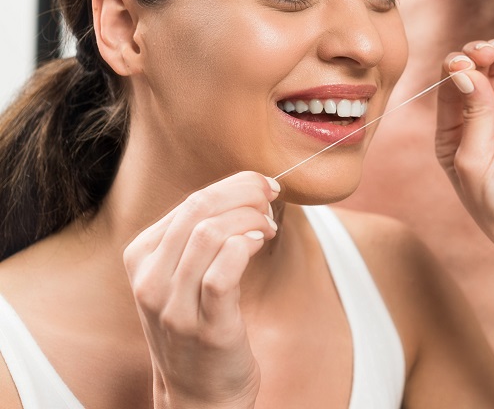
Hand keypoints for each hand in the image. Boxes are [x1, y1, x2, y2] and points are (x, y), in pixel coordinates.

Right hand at [123, 171, 278, 408]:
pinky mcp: (204, 326)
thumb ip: (199, 234)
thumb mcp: (182, 275)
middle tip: (272, 197)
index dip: (233, 186)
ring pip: (210, 233)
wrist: (197, 393)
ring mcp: (173, 306)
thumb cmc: (197, 324)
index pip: (189, 202)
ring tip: (268, 228)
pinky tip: (261, 244)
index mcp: (140, 257)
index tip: (263, 187)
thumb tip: (246, 189)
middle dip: (245, 193)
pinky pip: (223, 271)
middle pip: (199, 209)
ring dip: (251, 218)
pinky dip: (247, 246)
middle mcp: (149, 280)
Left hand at [434, 39, 493, 256]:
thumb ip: (472, 114)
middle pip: (471, 73)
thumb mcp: (474, 161)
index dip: (452, 69)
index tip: (461, 62)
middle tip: (482, 52)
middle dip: (474, 56)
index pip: (447, 89)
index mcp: (452, 135)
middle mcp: (478, 121)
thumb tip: (465, 69)